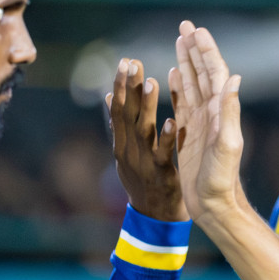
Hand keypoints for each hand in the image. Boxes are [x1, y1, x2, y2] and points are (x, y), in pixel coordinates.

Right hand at [107, 58, 185, 221]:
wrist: (155, 217)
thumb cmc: (143, 181)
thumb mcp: (126, 153)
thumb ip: (120, 126)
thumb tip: (108, 97)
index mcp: (122, 143)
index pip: (119, 108)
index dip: (121, 85)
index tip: (125, 61)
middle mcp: (129, 150)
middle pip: (127, 114)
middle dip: (128, 87)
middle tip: (132, 61)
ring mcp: (145, 162)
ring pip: (143, 130)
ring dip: (146, 106)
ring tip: (151, 81)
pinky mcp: (162, 174)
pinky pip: (163, 153)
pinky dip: (164, 137)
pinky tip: (170, 120)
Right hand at [170, 21, 244, 226]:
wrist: (214, 204)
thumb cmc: (221, 179)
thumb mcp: (227, 144)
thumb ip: (230, 111)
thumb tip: (234, 78)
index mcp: (221, 111)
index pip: (214, 73)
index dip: (206, 51)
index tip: (197, 30)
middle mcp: (213, 113)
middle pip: (203, 73)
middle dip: (195, 49)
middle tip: (185, 26)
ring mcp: (201, 123)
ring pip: (193, 84)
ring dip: (187, 62)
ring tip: (180, 41)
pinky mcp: (190, 134)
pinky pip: (184, 103)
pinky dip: (180, 86)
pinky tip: (174, 74)